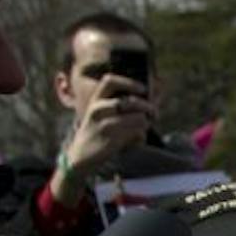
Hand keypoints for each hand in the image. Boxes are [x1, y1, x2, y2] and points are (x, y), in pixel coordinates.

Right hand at [55, 73, 152, 199]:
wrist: (81, 155)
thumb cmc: (97, 132)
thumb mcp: (101, 114)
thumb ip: (119, 106)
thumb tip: (149, 101)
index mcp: (96, 100)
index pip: (110, 81)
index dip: (129, 82)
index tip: (143, 89)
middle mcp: (98, 109)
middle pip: (132, 101)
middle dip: (149, 108)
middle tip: (154, 115)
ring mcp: (105, 124)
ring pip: (140, 118)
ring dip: (146, 125)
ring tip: (142, 130)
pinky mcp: (112, 139)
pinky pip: (138, 134)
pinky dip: (141, 138)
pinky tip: (136, 142)